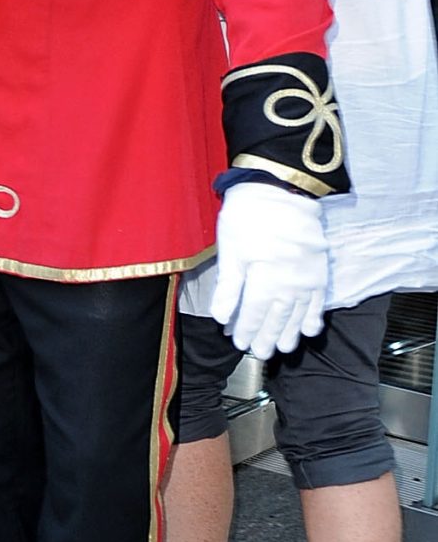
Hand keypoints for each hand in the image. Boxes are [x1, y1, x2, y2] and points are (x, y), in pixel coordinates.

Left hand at [214, 180, 329, 359]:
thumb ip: (230, 286)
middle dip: (268, 337)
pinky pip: (318, 300)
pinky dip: (314, 317)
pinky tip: (311, 329)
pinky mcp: (319, 268)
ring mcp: (308, 277)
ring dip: (291, 332)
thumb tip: (222, 317)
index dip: (247, 330)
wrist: (284, 188)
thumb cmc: (251, 215)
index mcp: (266, 278)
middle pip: (279, 318)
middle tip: (260, 353)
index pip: (256, 313)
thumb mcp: (232, 249)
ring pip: (299, 313)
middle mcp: (291, 283)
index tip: (239, 342)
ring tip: (284, 348)